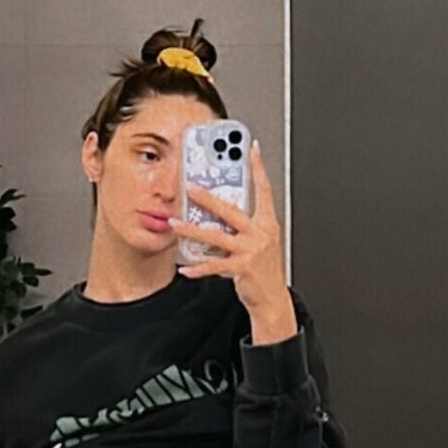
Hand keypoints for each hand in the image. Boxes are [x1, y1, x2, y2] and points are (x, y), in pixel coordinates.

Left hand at [170, 140, 285, 315]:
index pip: (264, 189)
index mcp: (267, 222)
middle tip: (190, 187)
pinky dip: (198, 267)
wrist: (272, 298)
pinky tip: (185, 267)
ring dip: (192, 230)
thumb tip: (219, 207)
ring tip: (175, 224)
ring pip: (217, 236)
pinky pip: (214, 265)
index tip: (252, 149)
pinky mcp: (242, 268)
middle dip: (209, 198)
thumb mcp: (260, 240)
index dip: (258, 168)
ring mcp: (252, 251)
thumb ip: (244, 223)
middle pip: (231, 210)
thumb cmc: (264, 268)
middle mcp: (260, 233)